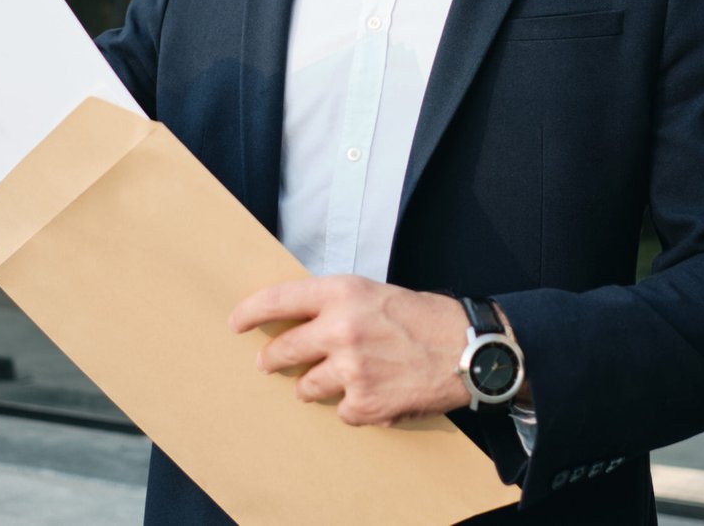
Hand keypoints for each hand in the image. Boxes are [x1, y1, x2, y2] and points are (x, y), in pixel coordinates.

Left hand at [228, 274, 467, 426]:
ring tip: (336, 378)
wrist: (467, 349)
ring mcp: (351, 370)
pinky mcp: (364, 404)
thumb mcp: (373, 292)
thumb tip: (295, 321)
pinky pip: (339, 411)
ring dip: (313, 385)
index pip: (278, 300)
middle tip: (268, 362)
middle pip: (282, 350)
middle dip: (271, 359)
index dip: (250, 312)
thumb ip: (334, 304)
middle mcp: (341, 329)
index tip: (235, 323)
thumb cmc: (423, 317)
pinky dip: (351, 406)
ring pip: (306, 387)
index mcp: (342, 293)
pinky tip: (373, 393)